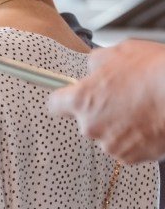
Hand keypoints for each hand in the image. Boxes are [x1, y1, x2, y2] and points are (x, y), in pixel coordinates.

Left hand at [47, 40, 164, 163]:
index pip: (54, 105)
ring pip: (107, 134)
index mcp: (82, 100)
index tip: (68, 97)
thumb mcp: (123, 51)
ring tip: (143, 108)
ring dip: (119, 124)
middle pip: (85, 120)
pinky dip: (135, 138)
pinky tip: (150, 122)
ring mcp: (108, 144)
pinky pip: (125, 147)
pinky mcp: (127, 157)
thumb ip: (98, 60)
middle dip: (101, 110)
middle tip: (125, 96)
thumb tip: (92, 65)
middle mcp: (90, 126)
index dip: (62, 99)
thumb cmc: (157, 73)